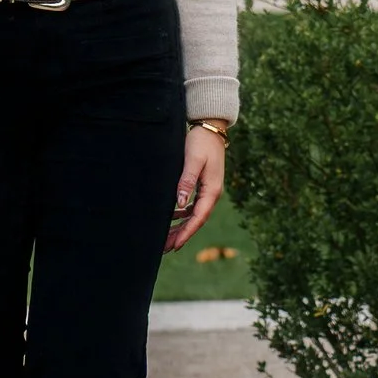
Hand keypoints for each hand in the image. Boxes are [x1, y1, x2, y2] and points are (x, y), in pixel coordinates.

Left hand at [164, 124, 227, 253]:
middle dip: (181, 235)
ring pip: (193, 215)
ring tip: (166, 238)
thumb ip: (186, 182)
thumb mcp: (193, 161)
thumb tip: (180, 204)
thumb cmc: (201, 142)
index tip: (174, 246)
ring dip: (180, 227)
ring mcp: (208, 190)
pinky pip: (193, 206)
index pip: (198, 218)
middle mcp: (212, 194)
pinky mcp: (203, 185)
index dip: (186, 234)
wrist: (211, 128)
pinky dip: (182, 214)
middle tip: (165, 248)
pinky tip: (171, 217)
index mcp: (212, 191)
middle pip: (195, 221)